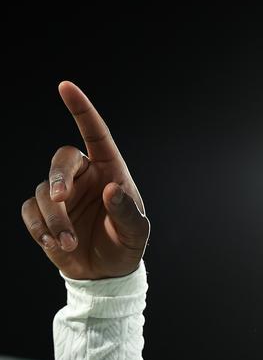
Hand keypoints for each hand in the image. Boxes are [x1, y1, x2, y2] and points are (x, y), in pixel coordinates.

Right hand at [21, 81, 150, 279]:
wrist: (106, 272)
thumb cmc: (126, 244)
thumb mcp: (135, 232)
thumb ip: (126, 212)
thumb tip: (110, 190)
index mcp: (110, 171)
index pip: (95, 134)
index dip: (81, 110)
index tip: (66, 86)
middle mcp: (84, 177)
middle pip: (61, 161)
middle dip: (58, 178)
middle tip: (60, 200)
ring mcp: (62, 195)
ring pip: (43, 192)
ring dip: (54, 219)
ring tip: (70, 243)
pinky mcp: (43, 215)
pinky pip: (30, 211)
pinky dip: (40, 228)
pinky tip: (56, 245)